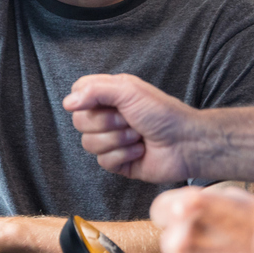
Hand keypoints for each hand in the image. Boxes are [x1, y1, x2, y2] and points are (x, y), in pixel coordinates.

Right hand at [64, 73, 201, 182]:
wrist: (185, 142)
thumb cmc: (162, 113)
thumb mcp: (129, 90)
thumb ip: (94, 90)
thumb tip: (68, 102)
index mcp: (109, 96)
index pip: (78, 95)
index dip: (86, 100)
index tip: (106, 102)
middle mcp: (108, 117)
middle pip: (80, 122)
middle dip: (107, 123)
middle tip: (129, 120)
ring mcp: (112, 141)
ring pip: (89, 144)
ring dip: (118, 140)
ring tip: (137, 136)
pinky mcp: (118, 163)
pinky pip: (103, 162)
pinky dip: (124, 155)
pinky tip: (140, 151)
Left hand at [151, 186, 253, 252]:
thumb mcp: (229, 195)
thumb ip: (197, 203)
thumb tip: (181, 210)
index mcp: (187, 208)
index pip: (158, 211)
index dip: (174, 216)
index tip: (184, 222)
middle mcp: (183, 239)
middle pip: (168, 241)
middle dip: (187, 242)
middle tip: (216, 243)